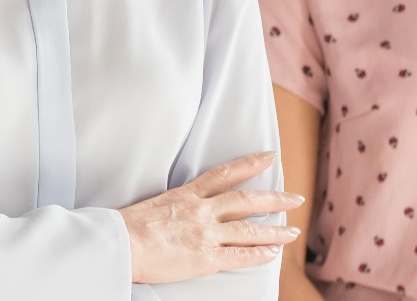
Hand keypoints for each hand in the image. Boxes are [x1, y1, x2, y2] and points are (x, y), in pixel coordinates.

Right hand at [118, 151, 302, 284]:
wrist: (121, 243)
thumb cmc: (129, 225)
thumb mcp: (155, 203)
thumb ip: (176, 204)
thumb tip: (185, 208)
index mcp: (187, 194)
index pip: (225, 173)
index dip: (250, 164)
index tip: (269, 157)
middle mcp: (201, 211)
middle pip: (246, 201)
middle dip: (274, 198)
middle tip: (295, 197)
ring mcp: (206, 234)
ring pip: (250, 230)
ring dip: (275, 231)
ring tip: (293, 231)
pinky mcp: (206, 258)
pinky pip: (240, 255)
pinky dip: (260, 254)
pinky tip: (273, 253)